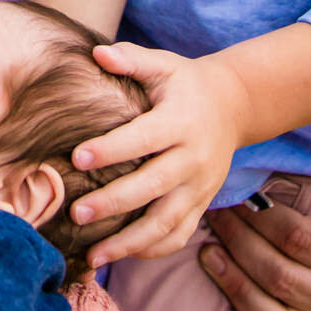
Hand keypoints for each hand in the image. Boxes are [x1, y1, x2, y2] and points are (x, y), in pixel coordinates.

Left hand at [66, 43, 247, 268]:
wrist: (234, 106)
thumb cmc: (184, 84)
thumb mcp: (163, 65)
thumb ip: (131, 59)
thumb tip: (97, 53)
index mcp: (180, 122)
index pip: (143, 139)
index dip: (111, 149)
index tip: (77, 158)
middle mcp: (193, 159)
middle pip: (152, 187)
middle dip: (114, 203)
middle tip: (76, 213)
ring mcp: (200, 187)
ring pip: (165, 223)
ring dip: (129, 243)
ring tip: (92, 257)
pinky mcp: (201, 204)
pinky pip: (178, 235)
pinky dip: (151, 251)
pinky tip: (120, 257)